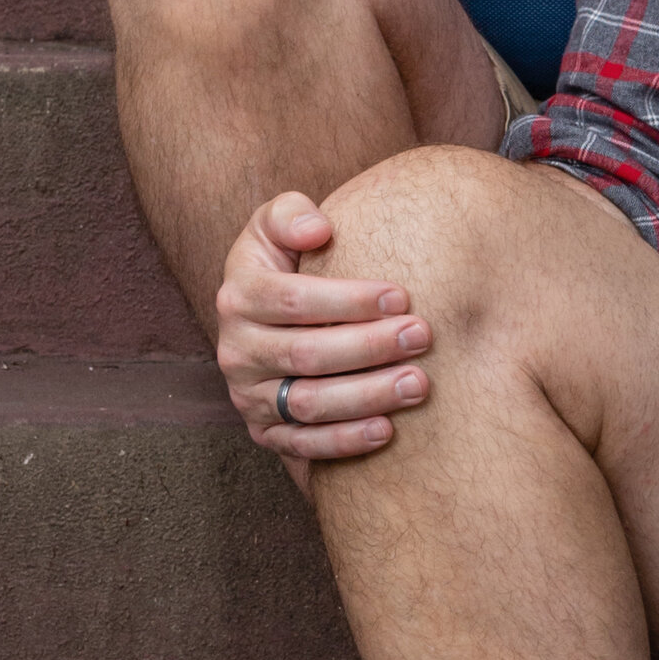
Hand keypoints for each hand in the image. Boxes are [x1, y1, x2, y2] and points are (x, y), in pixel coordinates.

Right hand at [212, 191, 434, 461]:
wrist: (272, 323)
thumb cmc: (290, 265)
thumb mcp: (275, 228)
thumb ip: (290, 214)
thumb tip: (319, 228)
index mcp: (239, 296)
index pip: (292, 299)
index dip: (348, 299)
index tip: (401, 295)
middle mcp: (236, 350)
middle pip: (306, 354)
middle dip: (370, 347)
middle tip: (422, 336)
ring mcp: (249, 396)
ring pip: (309, 404)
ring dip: (367, 396)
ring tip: (418, 383)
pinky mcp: (267, 433)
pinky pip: (303, 445)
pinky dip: (345, 441)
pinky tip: (387, 431)